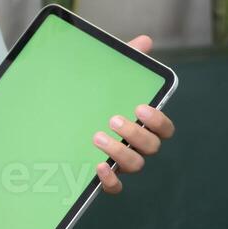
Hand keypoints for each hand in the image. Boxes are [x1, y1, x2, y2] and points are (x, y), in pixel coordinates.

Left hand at [93, 34, 175, 194]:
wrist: (63, 113)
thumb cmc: (94, 96)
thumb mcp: (108, 76)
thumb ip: (127, 60)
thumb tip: (145, 41)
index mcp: (142, 124)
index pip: (164, 128)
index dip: (158, 121)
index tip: (140, 107)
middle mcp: (136, 145)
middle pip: (151, 147)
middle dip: (135, 134)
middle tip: (113, 119)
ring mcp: (121, 161)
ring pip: (135, 165)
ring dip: (119, 152)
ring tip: (97, 136)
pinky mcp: (105, 176)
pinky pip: (116, 187)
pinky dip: (111, 180)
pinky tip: (98, 167)